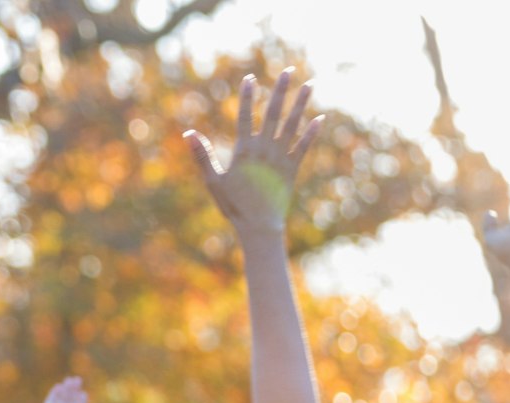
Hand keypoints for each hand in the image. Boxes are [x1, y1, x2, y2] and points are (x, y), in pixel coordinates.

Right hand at [42, 376, 97, 402]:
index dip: (81, 400)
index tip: (83, 393)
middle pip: (69, 401)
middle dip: (73, 391)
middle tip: (77, 379)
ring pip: (61, 400)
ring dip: (64, 389)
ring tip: (69, 380)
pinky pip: (50, 402)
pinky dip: (53, 394)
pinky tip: (58, 386)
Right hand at [184, 70, 321, 239]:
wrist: (258, 225)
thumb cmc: (233, 205)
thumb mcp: (213, 181)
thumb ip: (203, 155)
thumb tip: (188, 133)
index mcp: (244, 150)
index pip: (246, 116)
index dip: (248, 96)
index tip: (251, 78)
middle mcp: (264, 149)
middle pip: (274, 113)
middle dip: (282, 90)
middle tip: (289, 71)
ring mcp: (281, 158)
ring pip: (293, 124)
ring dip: (301, 104)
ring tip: (310, 85)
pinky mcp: (292, 169)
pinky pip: (304, 146)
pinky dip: (312, 132)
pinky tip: (320, 118)